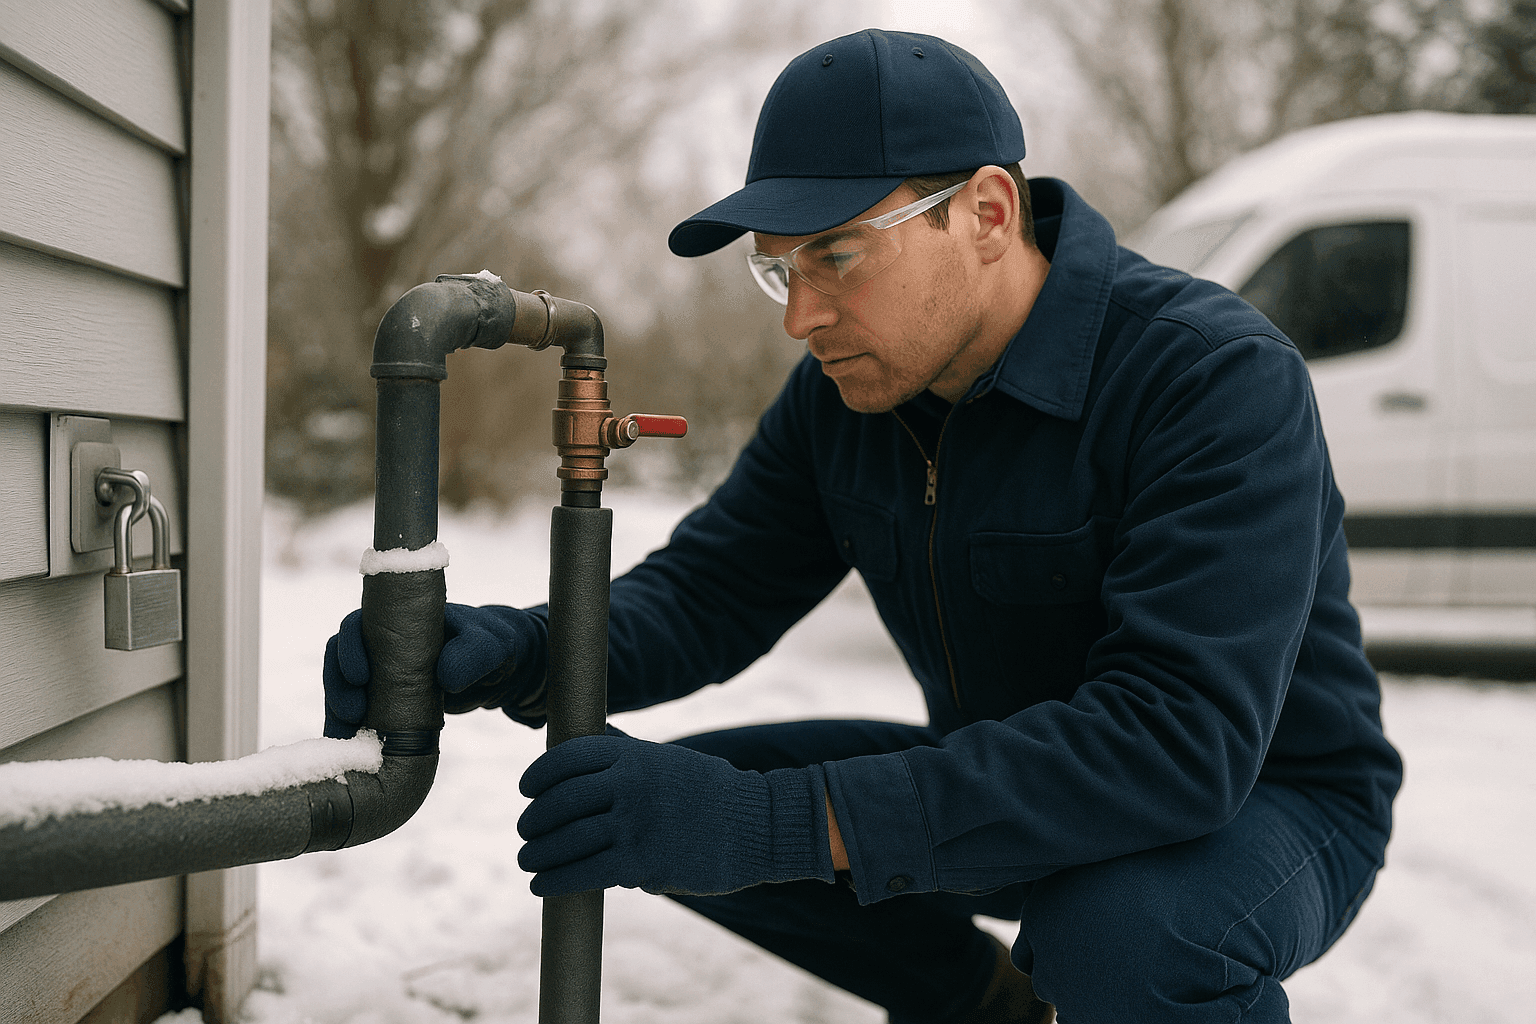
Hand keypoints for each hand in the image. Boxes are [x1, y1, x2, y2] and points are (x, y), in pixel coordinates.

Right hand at [322, 603, 547, 737]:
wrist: (498, 673)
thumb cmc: (493, 649)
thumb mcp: (494, 646)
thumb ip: (474, 654)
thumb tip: (444, 676)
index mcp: (402, 616)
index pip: (362, 621)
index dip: (350, 645)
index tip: (359, 675)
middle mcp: (384, 638)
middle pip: (341, 650)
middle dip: (337, 680)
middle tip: (352, 711)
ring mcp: (380, 667)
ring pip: (342, 679)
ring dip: (338, 702)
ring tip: (350, 727)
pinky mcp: (381, 695)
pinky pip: (352, 704)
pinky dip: (346, 721)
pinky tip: (349, 740)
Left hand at [516, 732, 834, 896]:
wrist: (759, 826)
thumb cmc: (711, 792)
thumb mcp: (667, 759)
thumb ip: (626, 750)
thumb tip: (590, 734)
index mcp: (635, 754)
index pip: (568, 757)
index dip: (539, 775)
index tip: (526, 789)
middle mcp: (630, 783)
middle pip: (559, 801)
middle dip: (533, 820)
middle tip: (524, 831)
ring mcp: (635, 823)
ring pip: (565, 840)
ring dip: (537, 854)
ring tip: (528, 860)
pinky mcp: (642, 862)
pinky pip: (583, 873)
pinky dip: (554, 881)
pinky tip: (541, 886)